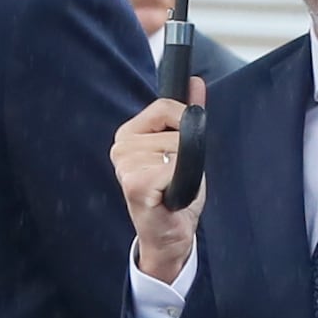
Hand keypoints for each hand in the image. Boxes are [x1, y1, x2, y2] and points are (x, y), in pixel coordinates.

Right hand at [115, 95, 199, 281]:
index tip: (183, 147)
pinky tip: (170, 197)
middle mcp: (121, 147)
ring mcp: (125, 165)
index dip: (185, 121)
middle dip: (188, 152)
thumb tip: (195, 82)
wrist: (171, 235)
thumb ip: (187, 116)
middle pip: (176, 128)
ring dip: (185, 171)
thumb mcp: (185, 150)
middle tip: (176, 177)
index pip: (164, 106)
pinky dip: (183, 183)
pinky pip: (176, 168)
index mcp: (129, 134)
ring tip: (173, 187)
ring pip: (179, 149)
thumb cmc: (175, 194)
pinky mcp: (135, 183)